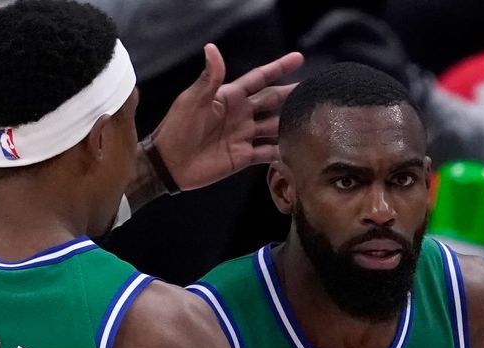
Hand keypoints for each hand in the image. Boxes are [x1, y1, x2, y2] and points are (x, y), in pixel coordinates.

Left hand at [151, 44, 302, 189]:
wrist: (169, 163)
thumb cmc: (178, 128)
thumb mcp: (193, 100)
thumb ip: (209, 78)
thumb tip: (212, 48)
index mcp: (230, 97)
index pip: (259, 79)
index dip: (278, 68)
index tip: (299, 59)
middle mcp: (241, 114)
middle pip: (272, 101)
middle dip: (292, 95)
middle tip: (314, 91)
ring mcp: (244, 136)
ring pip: (274, 127)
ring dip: (291, 124)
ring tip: (312, 120)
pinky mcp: (244, 157)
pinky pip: (268, 153)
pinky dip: (282, 152)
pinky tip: (298, 150)